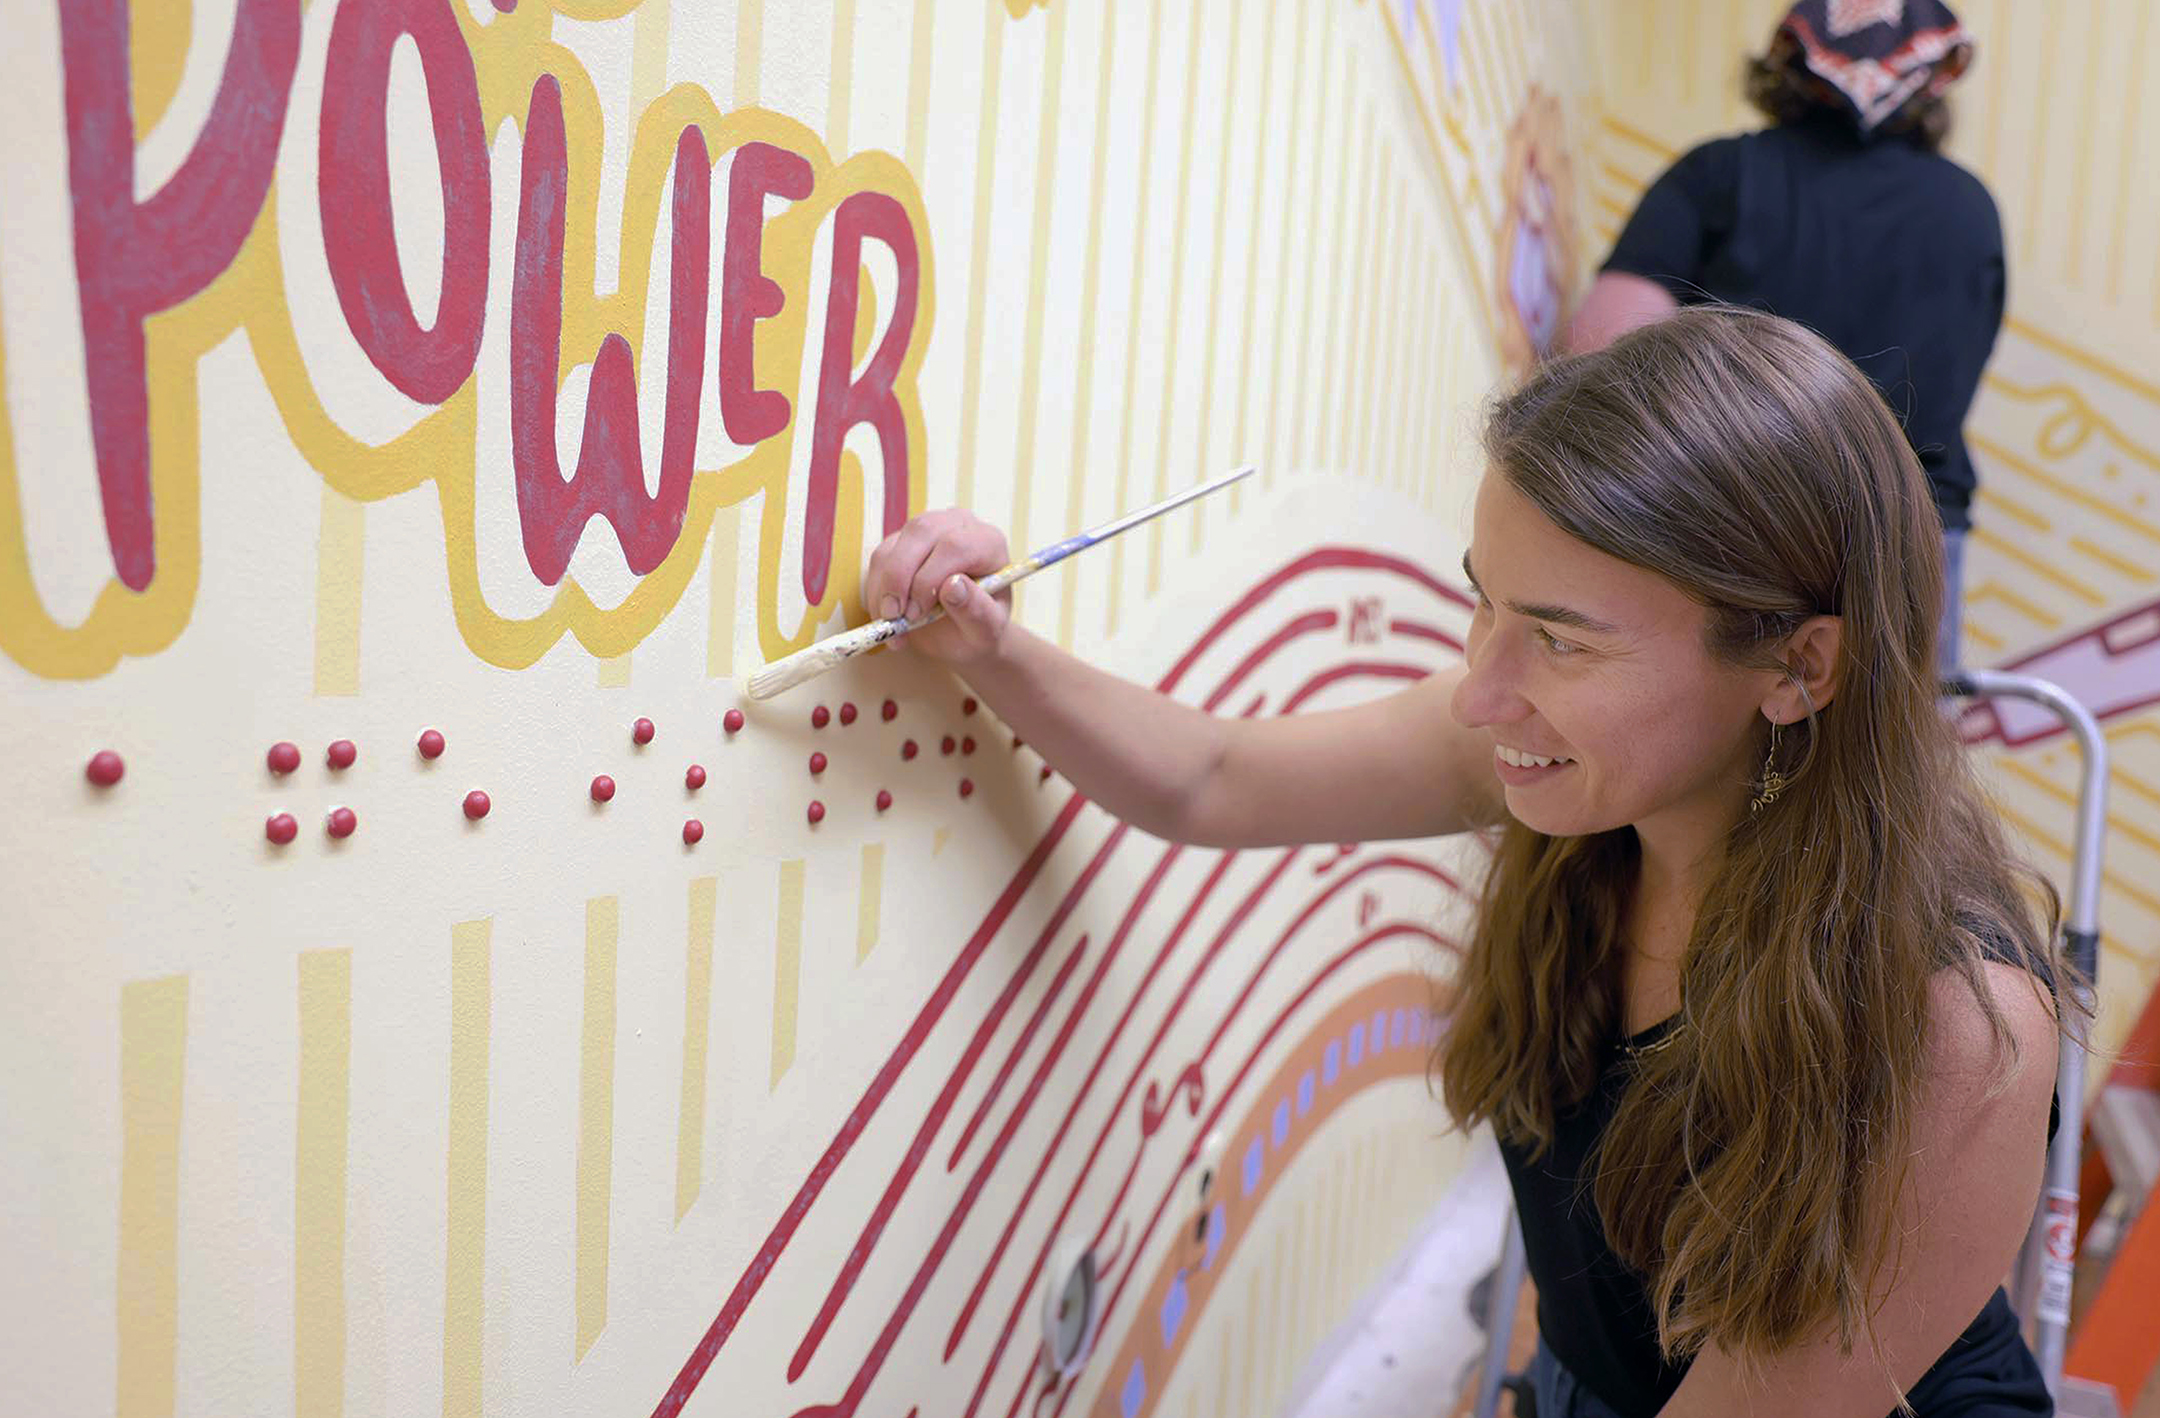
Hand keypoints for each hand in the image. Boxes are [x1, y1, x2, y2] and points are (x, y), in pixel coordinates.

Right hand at [862, 508, 1014, 665]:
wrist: (963, 632)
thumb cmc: (979, 628)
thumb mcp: (985, 630)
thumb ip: (975, 610)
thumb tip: (953, 586)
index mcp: (988, 542)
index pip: (955, 545)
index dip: (930, 578)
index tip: (917, 614)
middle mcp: (958, 526)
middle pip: (920, 533)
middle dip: (899, 578)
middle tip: (893, 617)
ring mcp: (928, 529)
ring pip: (894, 546)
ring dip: (884, 589)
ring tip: (891, 625)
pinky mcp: (902, 541)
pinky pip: (880, 559)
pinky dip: (876, 592)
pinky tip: (887, 618)